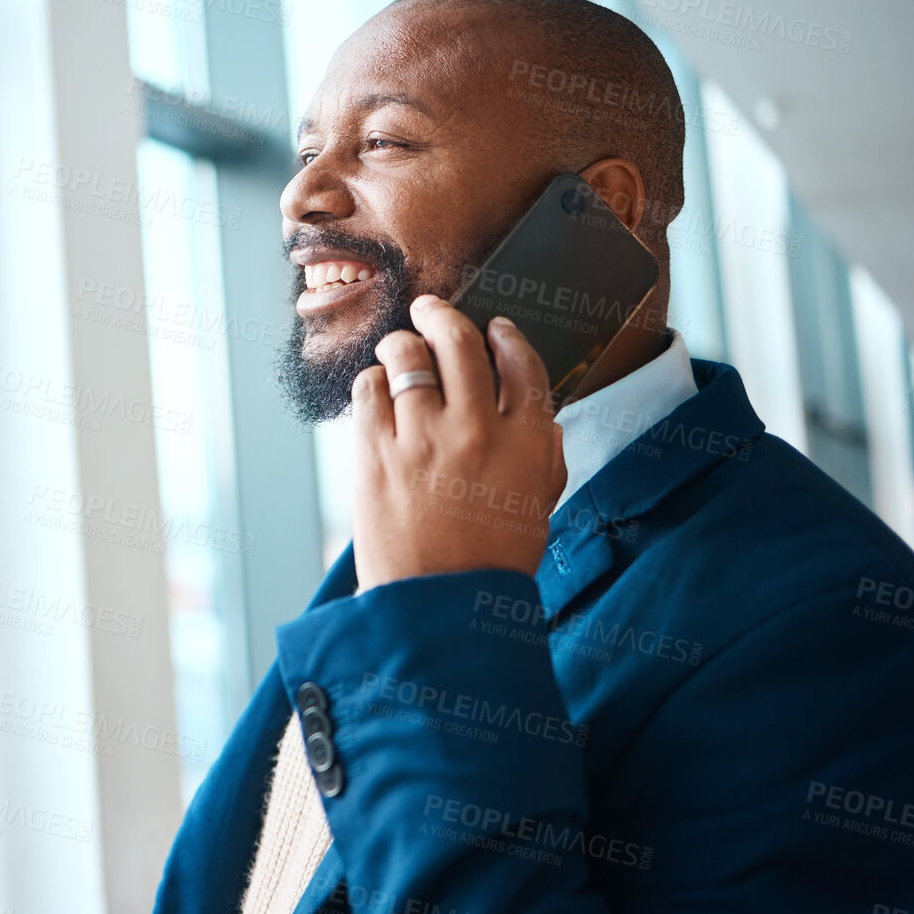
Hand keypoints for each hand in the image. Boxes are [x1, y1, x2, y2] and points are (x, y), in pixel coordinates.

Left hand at [351, 295, 566, 592]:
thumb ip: (543, 454)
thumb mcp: (539, 504)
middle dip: (442, 314)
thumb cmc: (492, 560)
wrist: (439, 606)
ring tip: (398, 345)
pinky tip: (378, 389)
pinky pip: (370, 389)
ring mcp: (423, 437)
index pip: (522, 361)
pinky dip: (373, 380)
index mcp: (527, 440)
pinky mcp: (376, 451)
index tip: (494, 328)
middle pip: (459, 341)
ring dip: (402, 343)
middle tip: (430, 308)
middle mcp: (477, 428)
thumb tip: (541, 416)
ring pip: (408, 355)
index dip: (506, 335)